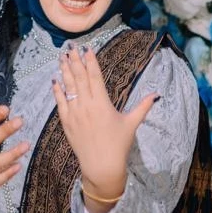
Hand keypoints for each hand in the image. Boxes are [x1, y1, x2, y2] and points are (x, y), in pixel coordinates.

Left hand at [52, 45, 157, 203]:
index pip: (95, 77)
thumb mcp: (132, 123)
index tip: (87, 49)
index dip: (91, 61)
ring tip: (61, 57)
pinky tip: (55, 79)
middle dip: (75, 60)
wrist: (102, 166)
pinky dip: (57, 90)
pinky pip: (60, 102)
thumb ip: (143, 106)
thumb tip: (157, 94)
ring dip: (64, 70)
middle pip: (79, 77)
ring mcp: (75, 113)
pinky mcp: (66, 122)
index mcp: (103, 103)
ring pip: (68, 87)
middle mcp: (87, 105)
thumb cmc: (118, 145)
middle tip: (70, 47)